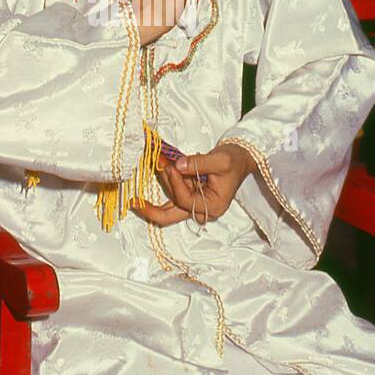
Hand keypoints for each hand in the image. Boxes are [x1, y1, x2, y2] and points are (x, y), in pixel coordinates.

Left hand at [132, 142, 255, 226]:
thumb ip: (198, 163)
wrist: (240, 158)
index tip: (172, 166)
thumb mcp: (220, 160)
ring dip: (163, 182)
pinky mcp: (190, 196)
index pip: (186, 201)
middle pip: (172, 216)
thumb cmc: (234, 160)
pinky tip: (156, 172)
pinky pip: (172, 195)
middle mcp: (203, 210)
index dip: (176, 184)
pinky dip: (165, 182)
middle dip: (151, 210)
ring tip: (157, 161)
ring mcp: (195, 204)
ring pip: (170, 202)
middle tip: (134, 203)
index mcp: (214, 206)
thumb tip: (177, 165)